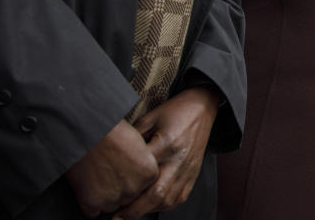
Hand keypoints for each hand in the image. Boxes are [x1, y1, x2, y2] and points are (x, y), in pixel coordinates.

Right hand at [65, 120, 158, 216]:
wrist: (88, 129)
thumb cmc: (113, 131)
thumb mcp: (139, 144)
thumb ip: (143, 163)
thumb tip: (140, 175)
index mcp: (149, 173)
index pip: (143, 188)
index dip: (131, 179)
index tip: (122, 168)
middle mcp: (134, 188)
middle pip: (128, 198)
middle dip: (119, 188)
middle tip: (108, 170)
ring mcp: (113, 198)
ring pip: (110, 206)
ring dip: (104, 196)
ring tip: (97, 174)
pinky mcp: (92, 203)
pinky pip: (92, 212)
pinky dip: (88, 202)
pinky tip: (87, 184)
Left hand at [113, 86, 220, 219]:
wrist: (203, 107)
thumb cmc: (176, 111)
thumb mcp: (151, 117)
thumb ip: (134, 136)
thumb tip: (115, 153)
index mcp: (167, 143)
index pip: (143, 172)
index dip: (126, 188)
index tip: (111, 197)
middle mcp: (179, 160)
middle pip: (157, 193)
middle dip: (136, 210)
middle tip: (118, 217)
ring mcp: (188, 169)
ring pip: (168, 200)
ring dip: (149, 210)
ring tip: (132, 213)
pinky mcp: (194, 174)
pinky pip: (179, 198)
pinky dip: (164, 206)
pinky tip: (152, 206)